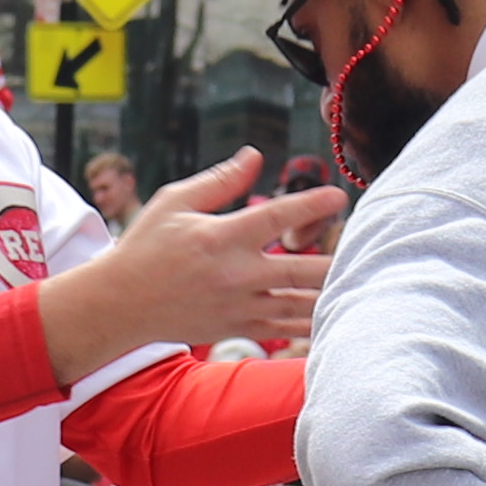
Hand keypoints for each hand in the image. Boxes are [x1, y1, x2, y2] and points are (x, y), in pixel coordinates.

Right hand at [35, 148, 343, 375]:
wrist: (119, 304)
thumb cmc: (145, 246)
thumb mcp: (176, 202)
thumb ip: (221, 180)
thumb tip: (256, 155)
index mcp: (221, 238)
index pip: (277, 217)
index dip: (312, 206)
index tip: (339, 197)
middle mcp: (236, 275)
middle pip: (302, 270)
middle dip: (338, 259)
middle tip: (366, 245)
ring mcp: (240, 307)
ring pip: (301, 305)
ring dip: (333, 294)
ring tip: (366, 281)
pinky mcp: (238, 328)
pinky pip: (287, 330)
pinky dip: (314, 324)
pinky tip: (340, 314)